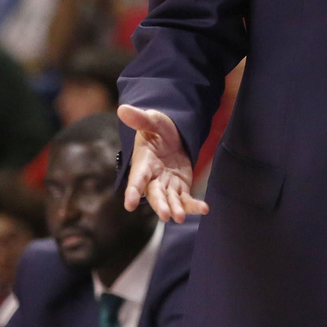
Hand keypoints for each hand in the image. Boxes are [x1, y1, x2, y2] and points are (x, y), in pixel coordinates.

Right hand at [119, 105, 208, 221]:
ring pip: (170, 200)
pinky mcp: (181, 187)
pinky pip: (186, 199)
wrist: (172, 136)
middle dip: (160, 204)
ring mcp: (167, 184)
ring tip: (180, 218)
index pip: (136, 178)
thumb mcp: (151, 121)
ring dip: (176, 209)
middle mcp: (153, 178)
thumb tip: (122, 108)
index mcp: (143, 163)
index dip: (133, 191)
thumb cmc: (157, 129)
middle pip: (155, 194)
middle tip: (166, 215)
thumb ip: (139, 119)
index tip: (129, 205)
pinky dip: (193, 206)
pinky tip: (204, 209)